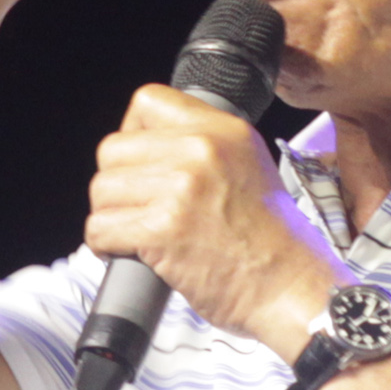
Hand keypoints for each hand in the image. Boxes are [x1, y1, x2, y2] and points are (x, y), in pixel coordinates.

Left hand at [82, 84, 343, 360]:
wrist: (290, 288)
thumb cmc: (272, 242)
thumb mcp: (250, 167)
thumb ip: (206, 148)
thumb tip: (150, 147)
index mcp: (224, 129)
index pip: (147, 101)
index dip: (132, 134)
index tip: (140, 165)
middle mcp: (201, 149)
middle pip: (113, 149)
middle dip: (116, 185)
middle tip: (136, 210)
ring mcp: (180, 188)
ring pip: (102, 190)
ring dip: (110, 218)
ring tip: (135, 235)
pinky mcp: (162, 230)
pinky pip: (100, 228)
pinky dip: (105, 246)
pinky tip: (126, 254)